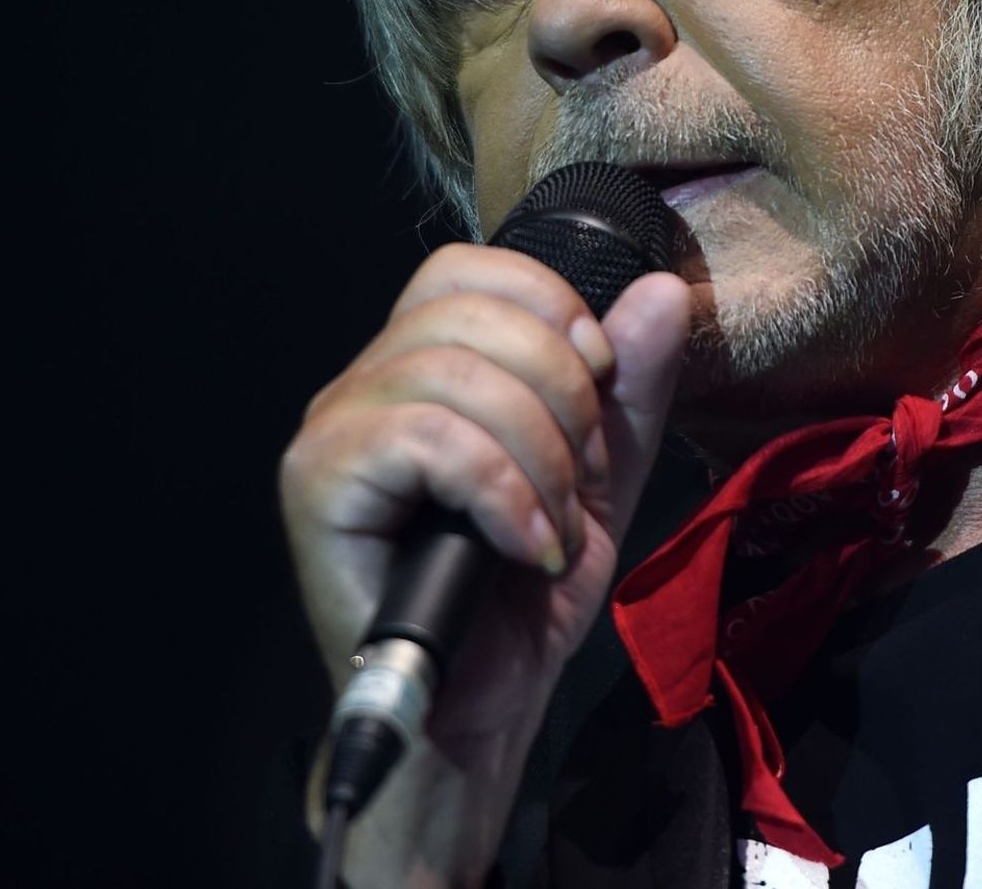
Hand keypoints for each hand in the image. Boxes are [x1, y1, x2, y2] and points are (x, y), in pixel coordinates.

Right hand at [281, 242, 691, 752]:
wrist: (474, 713)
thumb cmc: (518, 601)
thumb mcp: (601, 479)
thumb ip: (631, 388)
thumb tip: (662, 291)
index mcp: (419, 366)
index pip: (470, 269)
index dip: (550, 307)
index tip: (599, 382)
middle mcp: (365, 383)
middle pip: (475, 313)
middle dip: (563, 396)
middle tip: (578, 483)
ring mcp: (335, 428)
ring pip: (457, 375)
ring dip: (539, 457)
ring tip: (548, 529)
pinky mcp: (318, 481)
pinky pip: (428, 439)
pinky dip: (501, 492)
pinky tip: (521, 546)